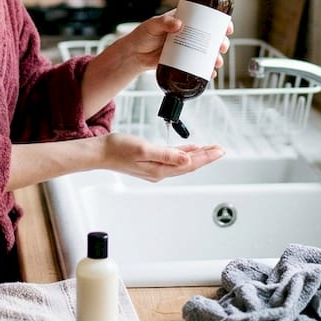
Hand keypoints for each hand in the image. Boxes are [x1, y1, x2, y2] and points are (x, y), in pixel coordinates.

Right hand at [97, 133, 225, 182]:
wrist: (100, 152)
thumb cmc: (117, 149)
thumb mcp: (143, 149)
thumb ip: (166, 154)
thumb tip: (186, 158)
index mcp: (160, 169)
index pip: (189, 163)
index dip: (206, 156)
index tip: (219, 150)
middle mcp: (160, 171)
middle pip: (189, 164)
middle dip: (206, 156)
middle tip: (221, 149)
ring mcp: (155, 168)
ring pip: (182, 161)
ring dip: (197, 154)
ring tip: (211, 149)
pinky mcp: (150, 162)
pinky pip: (173, 158)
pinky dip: (184, 153)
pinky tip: (189, 149)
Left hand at [115, 13, 233, 73]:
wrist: (134, 55)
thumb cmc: (142, 35)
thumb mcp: (152, 25)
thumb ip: (163, 23)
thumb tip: (178, 24)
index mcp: (184, 20)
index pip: (206, 18)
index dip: (219, 22)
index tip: (227, 27)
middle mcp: (188, 34)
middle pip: (211, 37)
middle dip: (221, 42)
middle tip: (222, 47)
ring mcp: (187, 48)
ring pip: (207, 52)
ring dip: (216, 57)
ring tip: (217, 62)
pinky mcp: (183, 61)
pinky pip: (198, 65)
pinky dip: (205, 70)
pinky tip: (210, 73)